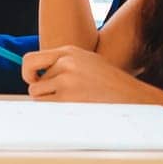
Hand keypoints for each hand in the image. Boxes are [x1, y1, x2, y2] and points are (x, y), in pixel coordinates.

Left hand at [21, 46, 160, 104]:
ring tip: (70, 104)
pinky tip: (72, 111)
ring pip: (38, 95)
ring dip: (48, 102)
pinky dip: (54, 111)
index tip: (33, 80)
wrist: (134, 97)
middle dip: (36, 89)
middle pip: (31, 78)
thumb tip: (40, 75)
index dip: (28, 72)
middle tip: (46, 96)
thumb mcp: (88, 62)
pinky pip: (47, 107)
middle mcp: (65, 63)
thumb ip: (65, 63)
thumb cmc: (111, 83)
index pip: (31, 59)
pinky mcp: (69, 98)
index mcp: (69, 52)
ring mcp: (67, 80)